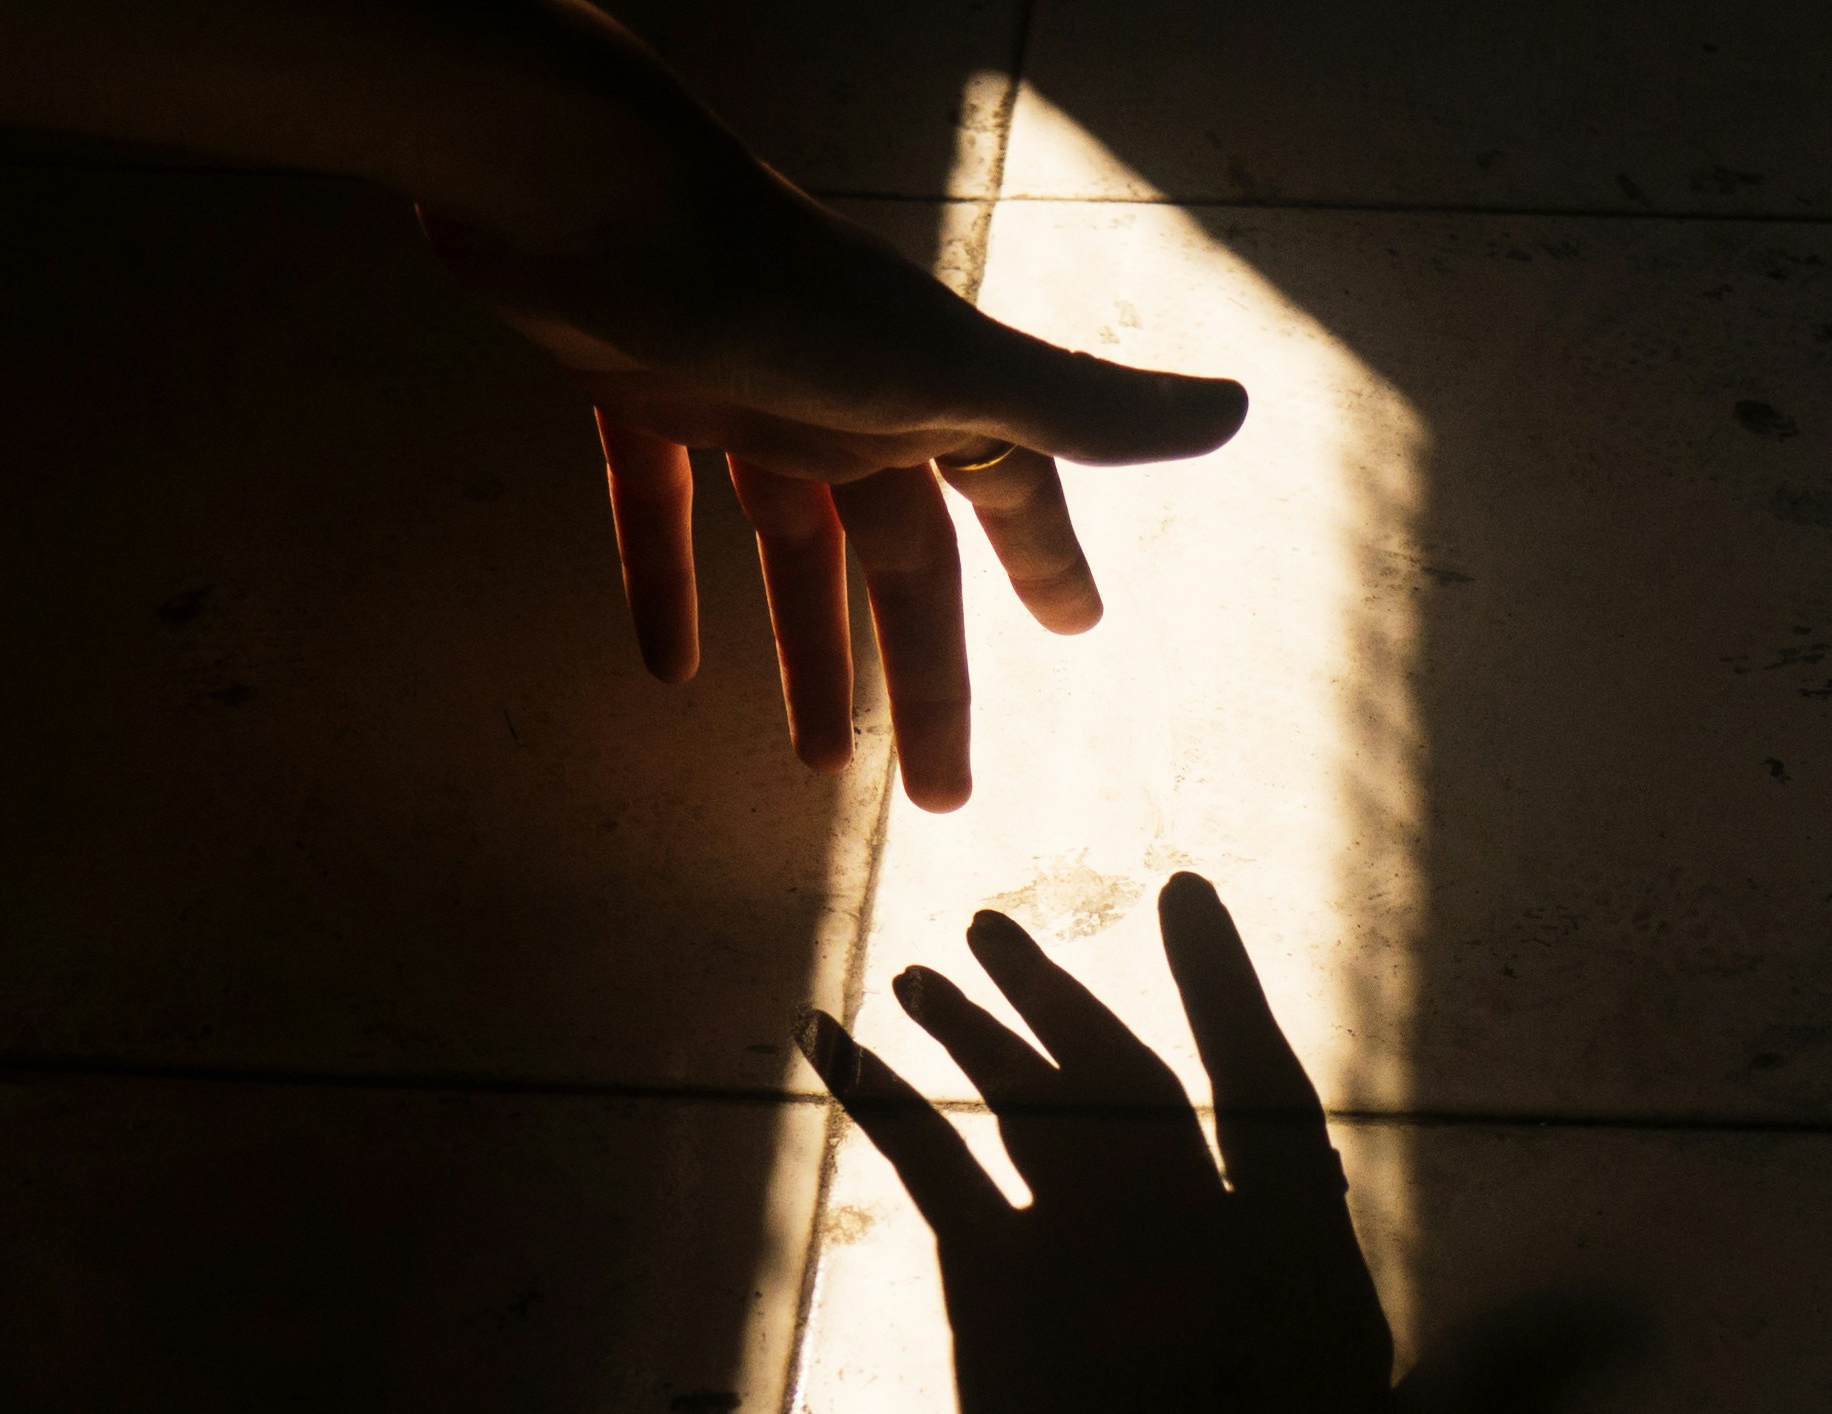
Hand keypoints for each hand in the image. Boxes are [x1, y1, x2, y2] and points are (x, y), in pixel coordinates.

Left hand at [430, 155, 1244, 811]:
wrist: (599, 205)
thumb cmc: (784, 293)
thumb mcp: (952, 370)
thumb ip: (1082, 410)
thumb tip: (1232, 413)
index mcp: (930, 394)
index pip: (1006, 493)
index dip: (1041, 562)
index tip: (1074, 628)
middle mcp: (847, 398)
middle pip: (899, 560)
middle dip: (923, 673)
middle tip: (940, 791)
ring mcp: (744, 396)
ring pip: (789, 547)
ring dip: (805, 652)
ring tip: (815, 764)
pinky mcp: (641, 394)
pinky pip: (663, 508)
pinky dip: (666, 584)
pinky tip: (668, 667)